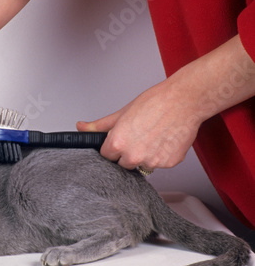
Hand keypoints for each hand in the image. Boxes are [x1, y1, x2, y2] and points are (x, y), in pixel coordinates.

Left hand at [78, 35, 254, 171]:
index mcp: (118, 143)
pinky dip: (161, 155)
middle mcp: (134, 156)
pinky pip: (159, 164)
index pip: (106, 157)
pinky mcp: (168, 163)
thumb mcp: (122, 113)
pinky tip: (164, 140)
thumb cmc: (155, 103)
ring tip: (153, 136)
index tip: (120, 141)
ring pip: (142, 166)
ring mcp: (152, 162)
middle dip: (127, 154)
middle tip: (138, 136)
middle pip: (123, 164)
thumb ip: (99, 126)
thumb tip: (81, 127)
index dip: (113, 148)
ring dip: (145, 156)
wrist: (184, 100)